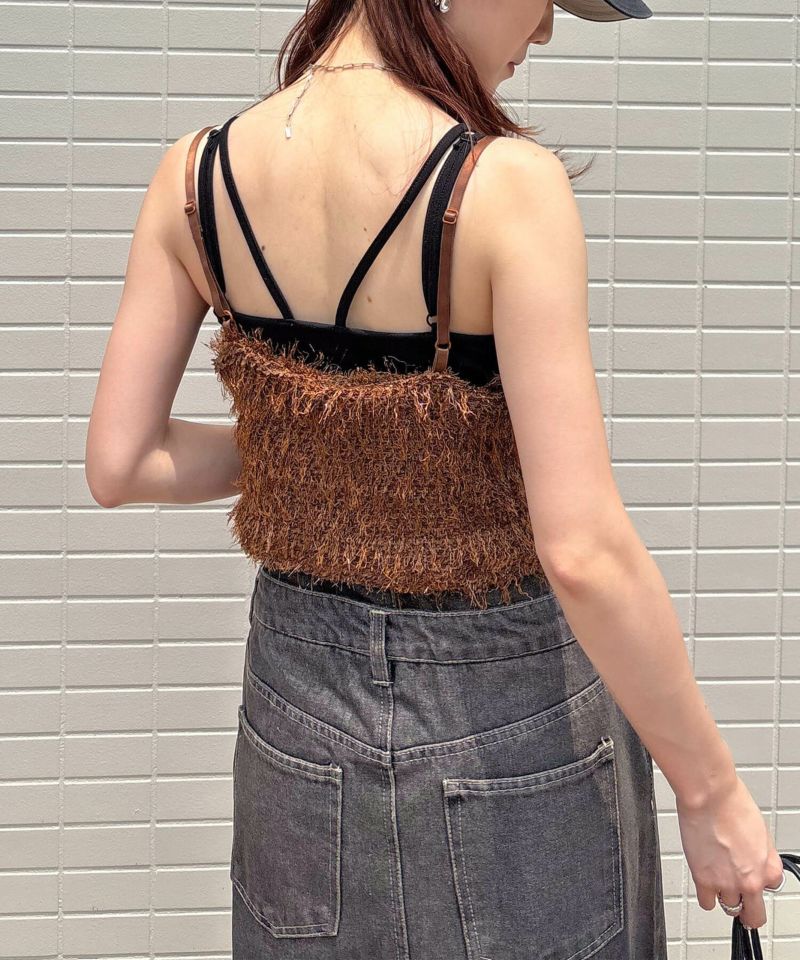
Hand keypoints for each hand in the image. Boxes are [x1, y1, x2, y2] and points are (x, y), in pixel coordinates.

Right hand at [676, 774, 783, 929]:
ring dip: (724, 895)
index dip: (760, 880)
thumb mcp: (760, 831)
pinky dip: (706, 895)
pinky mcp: (703, 879)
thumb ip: (760, 853)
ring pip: (729, 907)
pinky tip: (705, 880)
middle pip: (754, 915)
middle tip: (743, 904)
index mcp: (768, 867)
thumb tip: (754, 858)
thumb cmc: (732, 803)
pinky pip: (707, 903)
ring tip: (717, 877)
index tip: (753, 876)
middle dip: (749, 910)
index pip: (771, 888)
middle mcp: (750, 880)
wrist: (710, 796)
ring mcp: (726, 882)